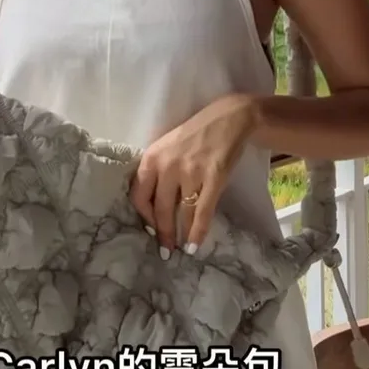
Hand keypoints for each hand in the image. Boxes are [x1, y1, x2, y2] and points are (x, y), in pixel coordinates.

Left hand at [129, 94, 255, 258]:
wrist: (229, 119)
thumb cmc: (195, 134)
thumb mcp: (167, 147)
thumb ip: (157, 171)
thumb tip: (153, 205)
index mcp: (152, 157)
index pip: (138, 195)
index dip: (144, 216)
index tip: (150, 227)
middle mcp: (168, 166)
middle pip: (160, 208)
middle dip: (162, 233)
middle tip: (165, 249)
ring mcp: (191, 172)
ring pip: (181, 213)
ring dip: (179, 235)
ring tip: (179, 249)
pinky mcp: (213, 178)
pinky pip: (202, 212)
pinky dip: (198, 232)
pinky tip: (194, 245)